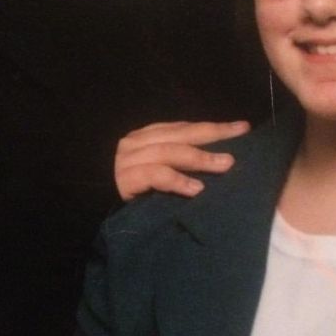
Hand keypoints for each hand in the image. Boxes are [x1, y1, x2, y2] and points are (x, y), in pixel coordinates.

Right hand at [115, 120, 250, 199]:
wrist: (93, 207)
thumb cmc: (135, 192)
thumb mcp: (160, 172)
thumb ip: (180, 161)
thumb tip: (220, 160)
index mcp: (148, 136)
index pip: (186, 128)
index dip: (214, 127)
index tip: (242, 128)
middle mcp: (137, 142)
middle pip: (181, 135)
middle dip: (214, 136)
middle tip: (240, 139)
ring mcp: (128, 159)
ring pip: (169, 152)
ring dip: (200, 159)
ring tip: (226, 166)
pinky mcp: (125, 179)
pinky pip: (155, 176)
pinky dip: (177, 181)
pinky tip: (196, 190)